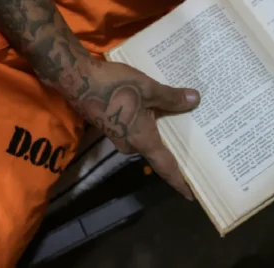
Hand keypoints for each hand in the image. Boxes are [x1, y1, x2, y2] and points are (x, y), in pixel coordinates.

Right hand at [65, 60, 200, 199]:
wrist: (75, 78)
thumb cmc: (113, 85)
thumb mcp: (148, 88)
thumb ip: (172, 97)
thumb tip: (196, 99)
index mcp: (142, 140)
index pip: (166, 166)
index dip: (179, 181)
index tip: (191, 195)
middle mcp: (130, 144)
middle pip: (157, 151)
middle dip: (174, 148)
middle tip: (197, 143)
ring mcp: (118, 136)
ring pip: (146, 139)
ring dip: (160, 132)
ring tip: (182, 122)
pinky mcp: (111, 126)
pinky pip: (136, 130)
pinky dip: (149, 124)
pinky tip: (157, 110)